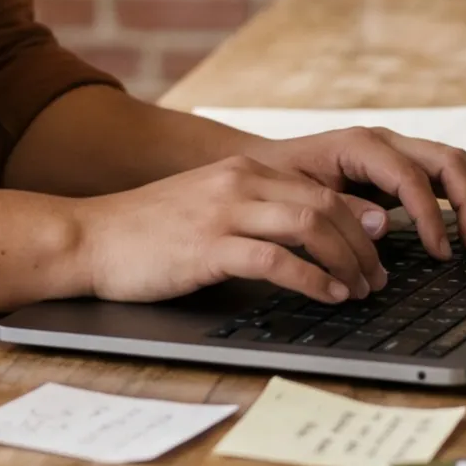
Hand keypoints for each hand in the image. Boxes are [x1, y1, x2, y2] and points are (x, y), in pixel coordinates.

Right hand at [71, 155, 392, 305]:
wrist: (88, 238)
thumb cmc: (145, 233)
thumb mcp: (205, 205)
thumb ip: (251, 210)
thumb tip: (303, 234)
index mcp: (241, 170)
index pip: (319, 189)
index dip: (356, 222)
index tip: (374, 251)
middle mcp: (238, 182)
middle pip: (325, 205)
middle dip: (361, 245)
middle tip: (377, 277)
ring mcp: (222, 212)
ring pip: (310, 226)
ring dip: (345, 261)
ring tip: (359, 289)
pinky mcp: (207, 247)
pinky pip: (275, 259)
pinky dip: (310, 279)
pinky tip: (326, 295)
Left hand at [237, 127, 465, 259]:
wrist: (265, 166)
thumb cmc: (279, 182)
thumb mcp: (300, 197)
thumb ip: (341, 210)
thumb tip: (384, 225)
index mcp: (360, 146)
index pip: (411, 177)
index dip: (432, 216)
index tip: (441, 252)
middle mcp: (385, 142)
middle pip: (446, 160)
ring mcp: (396, 152)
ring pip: (452, 163)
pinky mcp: (402, 167)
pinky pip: (444, 174)